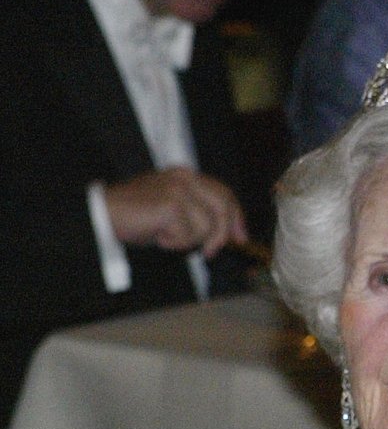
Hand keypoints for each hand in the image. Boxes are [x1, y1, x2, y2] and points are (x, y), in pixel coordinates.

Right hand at [105, 167, 247, 257]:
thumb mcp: (175, 209)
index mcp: (187, 175)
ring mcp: (178, 190)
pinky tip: (157, 235)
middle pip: (223, 207)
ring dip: (187, 240)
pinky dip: (174, 243)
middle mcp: (185, 178)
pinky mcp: (171, 206)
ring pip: (206, 226)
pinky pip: (188, 235)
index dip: (236, 217)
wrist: (105, 213)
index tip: (240, 237)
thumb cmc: (137, 214)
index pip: (224, 193)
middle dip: (221, 234)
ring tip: (165, 235)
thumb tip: (228, 234)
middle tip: (209, 253)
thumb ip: (200, 213)